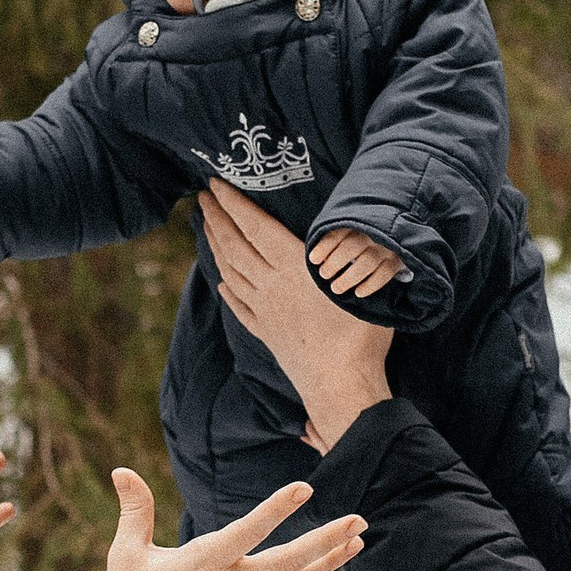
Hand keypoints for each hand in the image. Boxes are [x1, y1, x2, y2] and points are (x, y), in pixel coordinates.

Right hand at [100, 468, 366, 570]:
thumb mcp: (127, 552)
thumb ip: (134, 508)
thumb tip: (120, 469)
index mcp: (206, 561)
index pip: (251, 529)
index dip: (278, 508)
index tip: (305, 488)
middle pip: (290, 560)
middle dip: (328, 538)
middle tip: (358, 518)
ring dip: (329, 562)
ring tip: (356, 541)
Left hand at [200, 180, 392, 450]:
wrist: (340, 386)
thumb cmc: (361, 335)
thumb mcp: (361, 284)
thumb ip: (353, 256)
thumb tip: (366, 230)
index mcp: (293, 267)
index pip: (256, 227)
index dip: (234, 204)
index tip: (216, 185)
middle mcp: (271, 286)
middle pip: (236, 245)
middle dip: (218, 218)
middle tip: (203, 197)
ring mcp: (265, 311)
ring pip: (232, 272)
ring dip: (217, 247)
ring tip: (207, 228)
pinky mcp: (266, 333)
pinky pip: (239, 305)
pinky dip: (228, 289)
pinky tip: (222, 282)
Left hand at [309, 228, 403, 296]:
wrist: (394, 230)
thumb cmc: (361, 235)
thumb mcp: (347, 230)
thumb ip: (333, 240)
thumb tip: (316, 260)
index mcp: (357, 222)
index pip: (338, 233)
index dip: (324, 247)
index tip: (313, 260)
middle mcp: (372, 233)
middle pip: (352, 246)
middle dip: (335, 262)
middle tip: (324, 275)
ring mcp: (386, 246)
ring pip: (368, 262)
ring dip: (350, 277)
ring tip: (336, 288)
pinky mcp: (398, 259)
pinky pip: (385, 273)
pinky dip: (371, 285)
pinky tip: (358, 292)